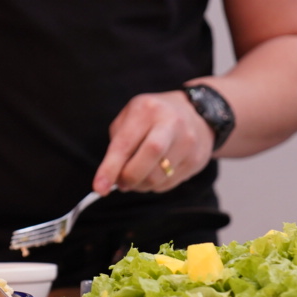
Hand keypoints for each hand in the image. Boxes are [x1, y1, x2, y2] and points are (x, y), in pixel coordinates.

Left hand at [92, 90, 213, 194]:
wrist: (197, 113)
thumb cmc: (153, 117)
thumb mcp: (131, 117)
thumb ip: (118, 144)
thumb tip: (111, 178)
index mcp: (147, 110)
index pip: (126, 143)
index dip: (110, 168)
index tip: (100, 187)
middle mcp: (171, 123)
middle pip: (148, 158)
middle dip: (129, 177)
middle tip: (121, 183)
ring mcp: (187, 141)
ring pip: (158, 177)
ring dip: (141, 184)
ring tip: (137, 176)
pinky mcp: (197, 159)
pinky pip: (169, 183)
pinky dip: (155, 185)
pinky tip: (155, 173)